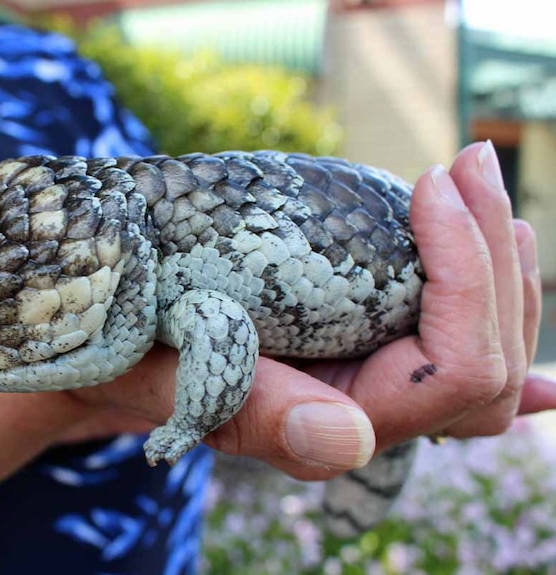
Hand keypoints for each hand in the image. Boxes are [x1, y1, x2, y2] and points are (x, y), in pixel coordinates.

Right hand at [64, 142, 555, 479]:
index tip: (428, 185)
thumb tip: (350, 438)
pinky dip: (491, 312)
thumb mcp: (177, 372)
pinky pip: (452, 356)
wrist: (121, 351)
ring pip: (485, 359)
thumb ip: (255, 412)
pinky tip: (515, 298)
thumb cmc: (139, 354)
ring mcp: (369, 389)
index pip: (454, 372)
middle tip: (468, 166)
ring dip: (500, 271)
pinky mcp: (360, 358)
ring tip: (482, 193)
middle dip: (493, 259)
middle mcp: (365, 417)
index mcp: (331, 426)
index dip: (465, 277)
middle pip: (488, 363)